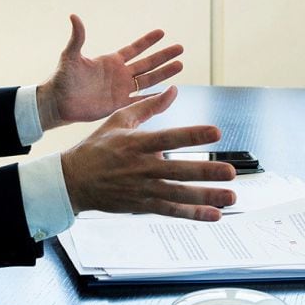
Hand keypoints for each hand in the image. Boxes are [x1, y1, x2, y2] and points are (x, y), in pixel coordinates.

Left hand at [37, 15, 183, 130]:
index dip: (147, 41)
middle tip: (180, 48)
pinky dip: (154, 97)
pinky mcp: (118, 105)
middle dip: (163, 56)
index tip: (162, 32)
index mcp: (110, 61)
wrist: (58, 102)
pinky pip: (140, 101)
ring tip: (180, 65)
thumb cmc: (62, 78)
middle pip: (147, 64)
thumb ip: (77, 38)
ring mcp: (120, 90)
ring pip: (148, 80)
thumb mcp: (70, 56)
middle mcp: (119, 74)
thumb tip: (74, 16)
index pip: (134, 49)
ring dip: (164, 74)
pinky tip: (167, 94)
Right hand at [60, 86, 235, 219]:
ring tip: (230, 196)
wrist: (74, 180)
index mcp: (136, 142)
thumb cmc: (97, 147)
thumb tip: (173, 90)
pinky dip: (192, 213)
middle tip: (230, 171)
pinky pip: (171, 210)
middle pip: (177, 170)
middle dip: (206, 171)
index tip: (215, 132)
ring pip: (178, 194)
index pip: (168, 138)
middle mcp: (141, 167)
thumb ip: (149, 106)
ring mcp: (142, 188)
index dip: (192, 135)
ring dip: (206, 196)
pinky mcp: (142, 205)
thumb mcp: (119, 119)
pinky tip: (213, 214)